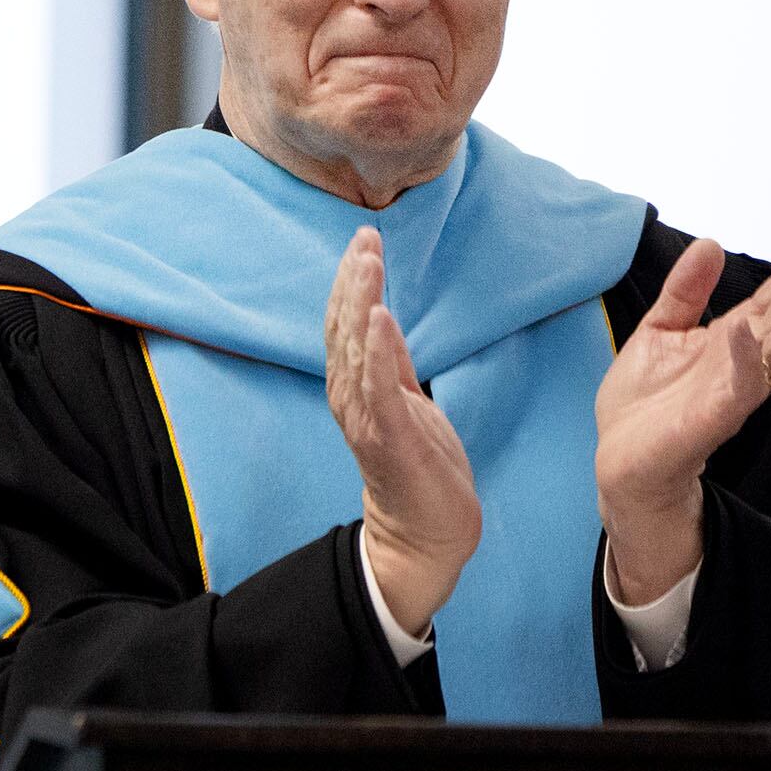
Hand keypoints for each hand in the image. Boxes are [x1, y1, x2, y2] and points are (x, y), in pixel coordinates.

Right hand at [325, 228, 481, 635]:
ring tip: (368, 262)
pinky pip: (378, 384)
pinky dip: (375, 349)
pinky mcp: (388, 435)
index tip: (364, 238)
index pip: (344, 322)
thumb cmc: (420, 467)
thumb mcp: (408, 400)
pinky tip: (379, 315)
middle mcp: (349, 398)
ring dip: (360, 301)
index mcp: (354, 387)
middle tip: (364, 237)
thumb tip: (380, 312)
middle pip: (342, 327)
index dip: (351, 279)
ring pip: (354, 348)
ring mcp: (365, 417)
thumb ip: (390, 360)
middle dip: (353, 279)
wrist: (428, 533)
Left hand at [595, 224, 770, 603]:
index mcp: (734, 341)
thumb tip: (711, 243)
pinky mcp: (714, 418)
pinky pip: (740, 388)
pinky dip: (742, 358)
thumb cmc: (643, 401)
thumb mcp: (659, 330)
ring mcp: (733, 391)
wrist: (619, 458)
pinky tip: (737, 328)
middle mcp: (743, 364)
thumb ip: (685, 290)